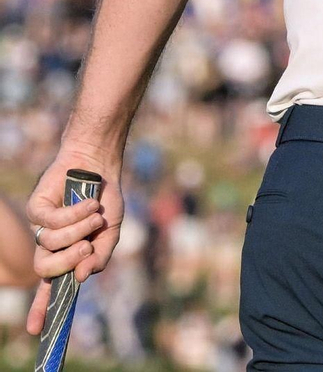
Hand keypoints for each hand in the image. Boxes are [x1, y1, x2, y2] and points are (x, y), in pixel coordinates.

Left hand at [24, 147, 124, 335]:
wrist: (101, 167)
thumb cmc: (106, 201)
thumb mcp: (110, 233)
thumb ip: (100, 257)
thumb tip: (81, 278)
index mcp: (67, 255)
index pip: (51, 287)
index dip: (42, 308)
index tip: (38, 331)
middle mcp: (50, 245)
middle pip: (46, 268)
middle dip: (68, 259)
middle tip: (86, 247)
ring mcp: (41, 227)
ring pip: (49, 243)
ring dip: (78, 229)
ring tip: (93, 214)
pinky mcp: (37, 208)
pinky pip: (50, 221)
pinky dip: (74, 212)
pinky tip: (87, 202)